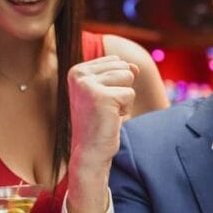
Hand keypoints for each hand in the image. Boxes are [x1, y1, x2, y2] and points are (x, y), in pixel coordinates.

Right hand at [67, 56, 138, 212]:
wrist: (90, 150)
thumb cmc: (100, 121)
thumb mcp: (110, 92)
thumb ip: (121, 74)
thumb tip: (135, 66)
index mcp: (77, 70)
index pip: (116, 61)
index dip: (116, 83)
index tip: (102, 100)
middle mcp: (79, 74)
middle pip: (123, 67)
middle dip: (122, 89)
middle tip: (106, 108)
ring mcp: (88, 85)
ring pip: (128, 77)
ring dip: (124, 98)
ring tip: (108, 112)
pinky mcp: (101, 97)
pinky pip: (130, 94)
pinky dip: (125, 109)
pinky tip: (110, 118)